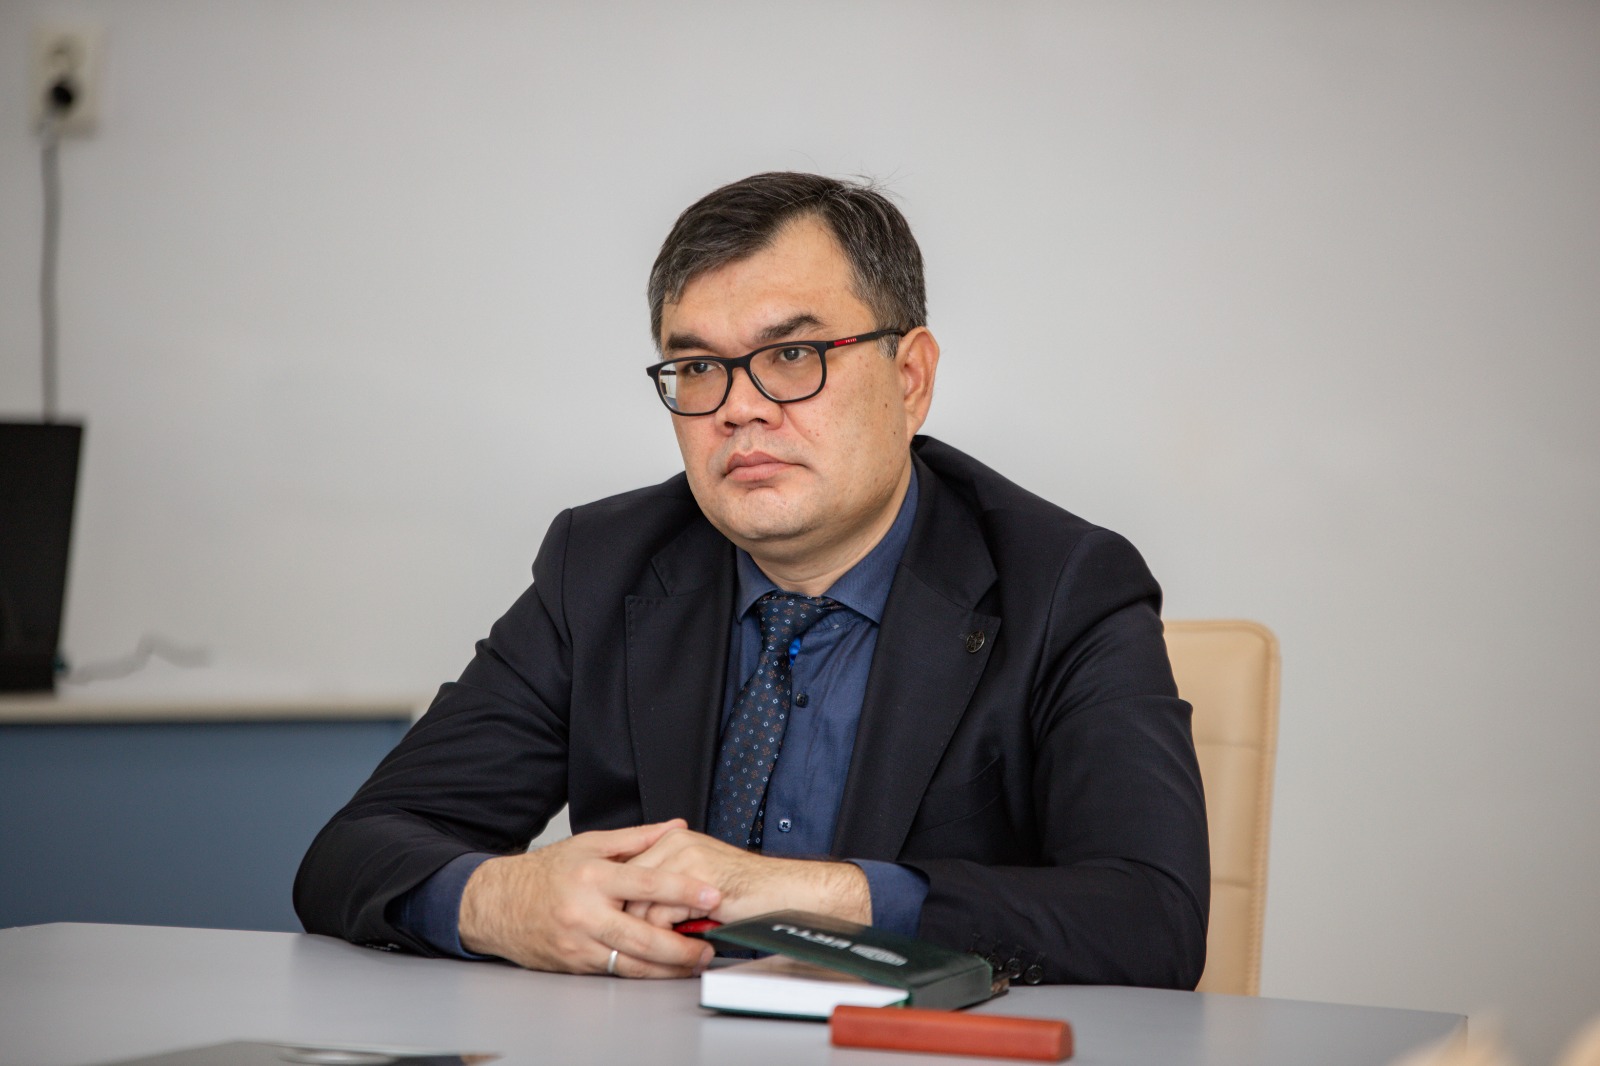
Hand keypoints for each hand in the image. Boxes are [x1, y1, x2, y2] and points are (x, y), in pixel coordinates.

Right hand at [458, 819, 719, 977]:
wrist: (498, 904)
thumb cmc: (545, 873)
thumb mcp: (590, 844)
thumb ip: (636, 838)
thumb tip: (675, 826)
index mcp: (592, 876)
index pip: (646, 884)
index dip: (682, 891)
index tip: (712, 896)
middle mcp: (585, 911)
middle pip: (641, 935)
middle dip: (680, 946)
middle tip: (709, 947)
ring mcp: (578, 942)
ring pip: (631, 962)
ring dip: (667, 967)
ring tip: (693, 963)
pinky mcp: (574, 963)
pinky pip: (615, 970)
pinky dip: (642, 972)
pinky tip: (663, 968)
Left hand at [622, 827, 869, 927]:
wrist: (783, 891)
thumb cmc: (745, 891)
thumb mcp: (698, 880)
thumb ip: (666, 884)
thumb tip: (630, 910)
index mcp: (672, 838)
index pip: (626, 872)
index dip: (626, 904)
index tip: (629, 926)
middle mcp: (674, 842)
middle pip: (626, 888)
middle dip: (632, 919)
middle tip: (645, 942)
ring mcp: (684, 858)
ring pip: (638, 905)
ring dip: (649, 932)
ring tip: (668, 946)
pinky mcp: (695, 880)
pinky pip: (658, 918)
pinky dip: (667, 938)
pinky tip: (685, 944)